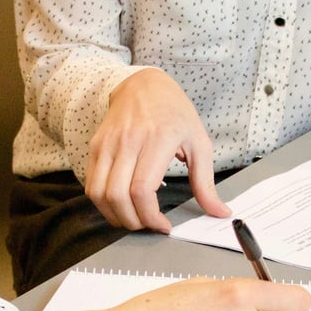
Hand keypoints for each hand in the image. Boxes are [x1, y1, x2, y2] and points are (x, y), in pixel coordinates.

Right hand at [85, 69, 229, 232]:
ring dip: (114, 215)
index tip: (163, 225)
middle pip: (118, 196)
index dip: (150, 217)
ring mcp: (107, 144)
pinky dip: (103, 203)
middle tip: (148, 225)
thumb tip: (219, 212)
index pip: (142, 190)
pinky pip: (91, 184)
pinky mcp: (95, 147)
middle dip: (133, 222)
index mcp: (157, 140)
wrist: (143, 85)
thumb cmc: (174, 113)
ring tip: (133, 218)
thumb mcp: (199, 142)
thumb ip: (206, 182)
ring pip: (99, 194)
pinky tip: (120, 205)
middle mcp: (128, 141)